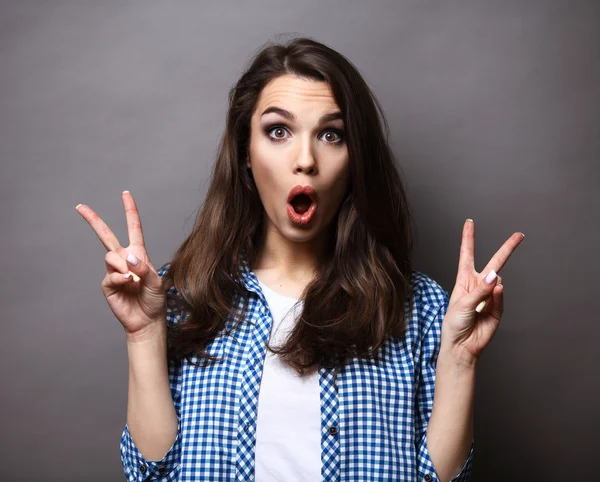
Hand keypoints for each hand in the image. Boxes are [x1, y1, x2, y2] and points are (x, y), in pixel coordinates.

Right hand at [76, 191, 166, 341]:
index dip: (130, 211)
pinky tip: (127, 284)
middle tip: (80, 206)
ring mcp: (114, 271)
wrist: (146, 320)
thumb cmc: (154, 299)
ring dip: (122, 265)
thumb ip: (144, 268)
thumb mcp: (156, 282)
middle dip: (93, 220)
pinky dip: (119, 278)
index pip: (133, 228)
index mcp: (138, 254)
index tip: (125, 194)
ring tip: (132, 279)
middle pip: (106, 235)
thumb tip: (127, 258)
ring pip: (111, 256)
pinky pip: (110, 275)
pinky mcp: (107, 284)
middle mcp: (124, 259)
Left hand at [440, 219, 524, 366]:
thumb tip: (497, 275)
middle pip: (494, 262)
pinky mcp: (498, 308)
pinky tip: (493, 298)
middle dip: (506, 249)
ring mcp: (489, 296)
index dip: (468, 238)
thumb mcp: (462, 304)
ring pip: (498, 282)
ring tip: (479, 304)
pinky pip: (501, 297)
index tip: (469, 222)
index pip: (467, 255)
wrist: (461, 346)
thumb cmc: (454, 324)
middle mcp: (478, 285)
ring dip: (491, 288)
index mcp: (464, 280)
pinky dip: (498, 297)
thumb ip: (480, 290)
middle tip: (519, 235)